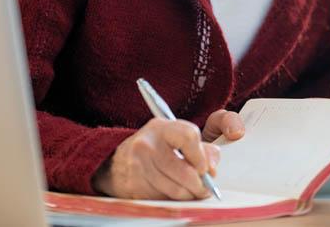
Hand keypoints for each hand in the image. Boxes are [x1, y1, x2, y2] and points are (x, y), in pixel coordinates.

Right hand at [92, 109, 242, 199]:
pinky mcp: (134, 186)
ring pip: (176, 190)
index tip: (206, 167)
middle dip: (201, 184)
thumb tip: (213, 166)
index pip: (189, 136)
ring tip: (195, 192)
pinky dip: (175, 201)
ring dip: (190, 195)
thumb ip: (202, 146)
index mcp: (160, 128)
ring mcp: (138, 167)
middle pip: (185, 171)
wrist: (117, 162)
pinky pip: (164, 199)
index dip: (202, 155)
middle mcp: (146, 145)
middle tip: (207, 187)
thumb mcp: (175, 137)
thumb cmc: (154, 147)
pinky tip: (177, 195)